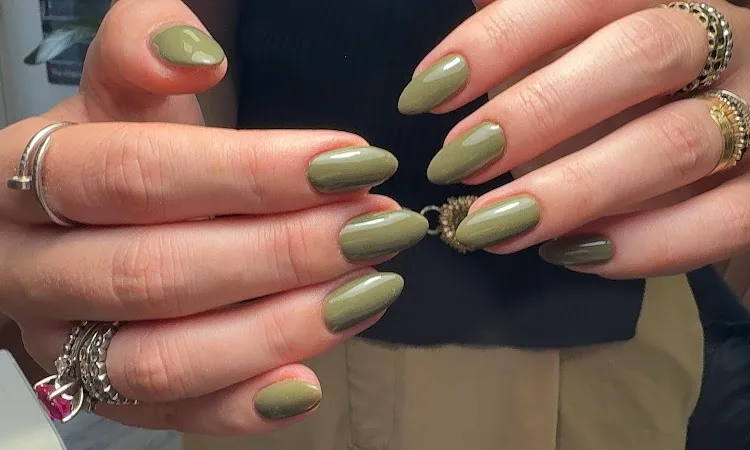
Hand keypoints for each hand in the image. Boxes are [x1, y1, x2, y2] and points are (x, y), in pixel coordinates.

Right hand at [0, 0, 423, 433]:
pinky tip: (309, 383)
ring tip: (368, 291)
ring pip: (163, 358)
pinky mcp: (107, 396)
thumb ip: (143, 51)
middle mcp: (31, 272)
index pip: (134, 175)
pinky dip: (243, 408)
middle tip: (377, 227)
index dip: (248, 172)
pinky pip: (172, 416)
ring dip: (277, 330)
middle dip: (282, 253)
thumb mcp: (120, 95)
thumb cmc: (113, 155)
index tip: (351, 161)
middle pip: (155, 272)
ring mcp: (66, 345)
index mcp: (23, 179)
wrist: (71, 230)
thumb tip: (193, 51)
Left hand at [399, 0, 749, 277]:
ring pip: (681, 142)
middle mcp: (720, 38)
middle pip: (644, 54)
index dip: (501, 39)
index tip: (425, 94)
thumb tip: (436, 62)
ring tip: (493, 225)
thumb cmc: (574, 95)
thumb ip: (506, 45)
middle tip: (458, 163)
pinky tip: (570, 254)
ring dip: (576, 189)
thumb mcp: (538, 57)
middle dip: (538, 112)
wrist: (643, 152)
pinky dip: (647, 245)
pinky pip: (730, 222)